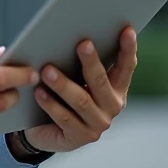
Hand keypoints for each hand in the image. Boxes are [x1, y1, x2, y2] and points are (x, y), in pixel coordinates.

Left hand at [23, 26, 136, 153]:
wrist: (47, 130)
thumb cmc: (64, 96)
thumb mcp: (77, 78)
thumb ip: (81, 64)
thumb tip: (70, 34)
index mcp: (117, 89)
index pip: (126, 67)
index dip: (128, 49)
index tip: (127, 30)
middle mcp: (112, 107)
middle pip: (101, 81)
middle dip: (91, 62)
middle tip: (82, 44)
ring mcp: (98, 125)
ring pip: (81, 100)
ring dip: (63, 84)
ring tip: (47, 70)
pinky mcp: (79, 138)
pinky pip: (65, 118)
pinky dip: (51, 104)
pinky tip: (39, 93)